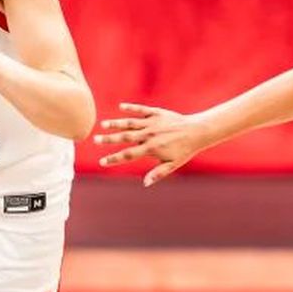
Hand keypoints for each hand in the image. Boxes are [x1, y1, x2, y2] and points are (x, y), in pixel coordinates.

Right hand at [94, 102, 211, 185]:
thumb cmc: (184, 150)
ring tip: (103, 124)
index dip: (114, 159)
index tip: (102, 162)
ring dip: (116, 123)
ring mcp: (152, 123)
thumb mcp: (172, 165)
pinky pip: (141, 110)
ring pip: (130, 122)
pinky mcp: (157, 113)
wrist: (197, 131)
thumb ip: (158, 173)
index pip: (128, 155)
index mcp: (151, 148)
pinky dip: (131, 108)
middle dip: (109, 139)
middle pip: (125, 137)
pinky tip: (121, 107)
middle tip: (95, 140)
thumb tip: (145, 183)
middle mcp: (149, 135)